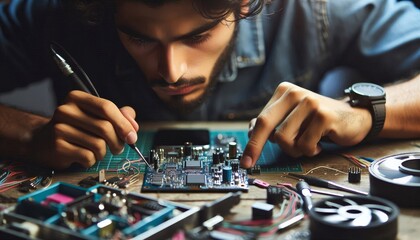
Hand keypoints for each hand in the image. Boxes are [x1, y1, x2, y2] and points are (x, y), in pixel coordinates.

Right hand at [29, 90, 138, 168]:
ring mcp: (59, 128)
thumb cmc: (76, 128)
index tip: (132, 136)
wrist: (44, 142)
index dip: (123, 123)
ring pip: (98, 144)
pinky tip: (85, 156)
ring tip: (97, 151)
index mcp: (77, 98)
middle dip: (118, 142)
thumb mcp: (96, 116)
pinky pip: (88, 157)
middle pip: (105, 127)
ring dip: (103, 152)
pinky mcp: (58, 146)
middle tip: (118, 148)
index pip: (106, 107)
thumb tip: (133, 127)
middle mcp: (66, 110)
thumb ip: (118, 116)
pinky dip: (92, 160)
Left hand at [241, 82, 371, 167]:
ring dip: (294, 150)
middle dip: (255, 148)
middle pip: (266, 125)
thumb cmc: (318, 121)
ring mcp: (309, 103)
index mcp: (284, 92)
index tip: (244, 160)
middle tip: (249, 164)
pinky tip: (319, 142)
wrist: (354, 118)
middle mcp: (294, 94)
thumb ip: (273, 123)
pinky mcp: (323, 116)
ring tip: (307, 143)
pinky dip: (310, 151)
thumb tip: (252, 131)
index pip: (261, 119)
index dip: (251, 142)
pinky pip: (304, 145)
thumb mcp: (293, 118)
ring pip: (284, 139)